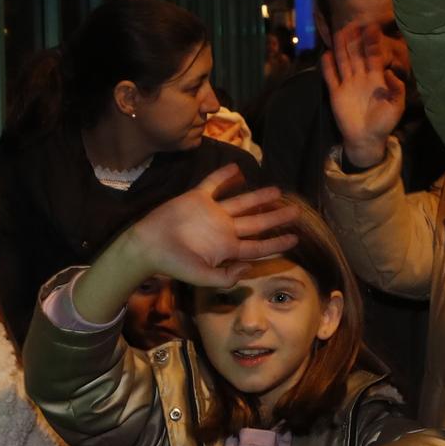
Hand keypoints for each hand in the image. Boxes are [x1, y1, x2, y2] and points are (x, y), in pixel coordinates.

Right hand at [120, 167, 299, 287]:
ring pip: (241, 202)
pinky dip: (225, 176)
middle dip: (276, 217)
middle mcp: (224, 229)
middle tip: (297, 212)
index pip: (258, 246)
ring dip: (259, 196)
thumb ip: (225, 277)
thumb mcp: (202, 277)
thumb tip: (249, 268)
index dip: (276, 243)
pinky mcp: (197, 198)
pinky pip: (214, 184)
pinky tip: (238, 168)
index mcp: (227, 248)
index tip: (295, 239)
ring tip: (277, 190)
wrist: (147, 246)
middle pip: (256, 221)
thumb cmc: (174, 264)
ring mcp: (212, 212)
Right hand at [320, 21, 406, 168]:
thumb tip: (389, 72)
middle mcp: (361, 77)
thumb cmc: (384, 123)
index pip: (374, 56)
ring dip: (341, 47)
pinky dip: (328, 66)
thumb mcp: (396, 106)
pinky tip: (326, 54)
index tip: (372, 27)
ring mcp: (348, 84)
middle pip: (357, 54)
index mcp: (377, 79)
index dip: (372, 42)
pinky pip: (331, 77)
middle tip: (354, 23)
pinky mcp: (336, 93)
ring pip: (344, 61)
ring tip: (340, 32)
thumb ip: (396, 89)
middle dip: (355, 39)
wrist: (366, 139)